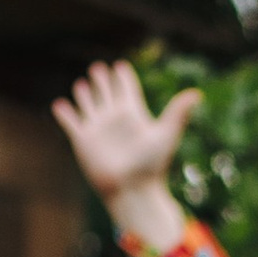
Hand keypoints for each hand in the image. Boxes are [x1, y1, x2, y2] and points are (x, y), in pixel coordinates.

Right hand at [52, 59, 202, 255]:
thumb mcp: (166, 134)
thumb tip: (197, 94)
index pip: (128, 90)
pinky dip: (65, 113)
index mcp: (134, 115)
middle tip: (99, 67)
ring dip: (84, 94)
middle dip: (102, 80)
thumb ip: (178, 112)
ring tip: (82, 84)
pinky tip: (60, 104)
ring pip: (88, 105)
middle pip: (106, 93)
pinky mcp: (83, 140)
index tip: (121, 66)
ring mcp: (98, 129)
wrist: (132, 190)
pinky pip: (71, 123)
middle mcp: (115, 119)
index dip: (124, 77)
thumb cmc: (151, 165)